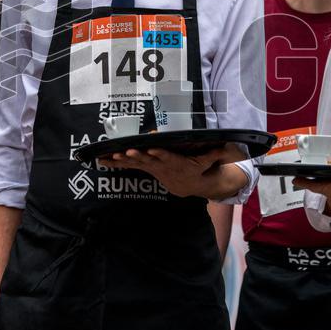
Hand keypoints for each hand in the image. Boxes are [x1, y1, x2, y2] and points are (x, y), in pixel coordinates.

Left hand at [98, 142, 247, 198]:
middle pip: (147, 160)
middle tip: (126, 151)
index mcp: (176, 162)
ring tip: (108, 156)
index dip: (160, 153)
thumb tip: (228, 144)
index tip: (152, 148)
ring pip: (134, 163)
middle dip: (136, 156)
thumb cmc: (198, 167)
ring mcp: (151, 167)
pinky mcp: (144, 167)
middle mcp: (161, 166)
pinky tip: (101, 160)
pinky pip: (127, 165)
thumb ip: (217, 153)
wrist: (188, 185)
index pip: (168, 157)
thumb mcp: (209, 160)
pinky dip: (115, 163)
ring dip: (120, 160)